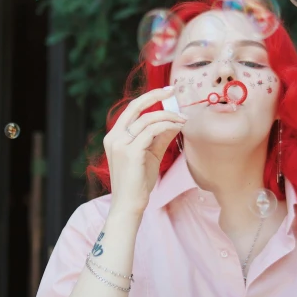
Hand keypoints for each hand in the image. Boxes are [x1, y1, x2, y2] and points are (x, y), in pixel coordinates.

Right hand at [104, 86, 186, 214]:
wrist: (129, 205)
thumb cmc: (138, 182)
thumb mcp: (150, 155)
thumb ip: (160, 137)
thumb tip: (175, 121)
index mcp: (114, 136)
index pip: (131, 110)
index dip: (148, 98)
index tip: (166, 92)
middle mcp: (114, 137)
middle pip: (135, 107)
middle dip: (155, 96)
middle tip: (172, 91)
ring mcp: (120, 144)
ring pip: (147, 119)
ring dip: (168, 116)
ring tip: (183, 119)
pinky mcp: (131, 152)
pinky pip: (152, 131)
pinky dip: (166, 125)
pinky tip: (177, 127)